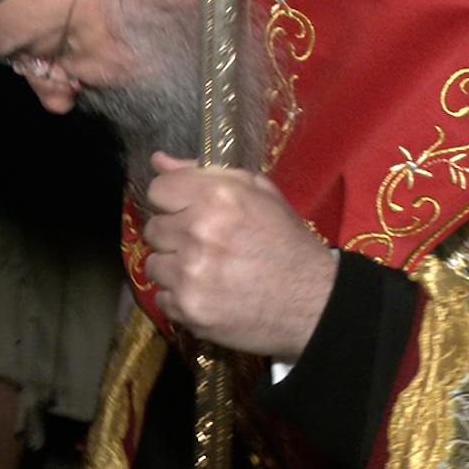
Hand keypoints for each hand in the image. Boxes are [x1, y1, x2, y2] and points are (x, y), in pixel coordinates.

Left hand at [141, 153, 337, 360]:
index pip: (158, 190)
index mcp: (216, 197)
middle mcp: (198, 231)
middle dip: (174, 236)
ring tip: (207, 273)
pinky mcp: (189, 307)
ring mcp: (190, 273)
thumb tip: (158, 161)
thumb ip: (204, 173)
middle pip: (153, 228)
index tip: (187, 212)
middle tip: (204, 246)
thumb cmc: (287, 243)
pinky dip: (180, 299)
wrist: (315, 303)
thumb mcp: (259, 194)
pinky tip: (208, 295)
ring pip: (154, 264)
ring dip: (175, 268)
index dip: (172, 201)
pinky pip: (162, 297)